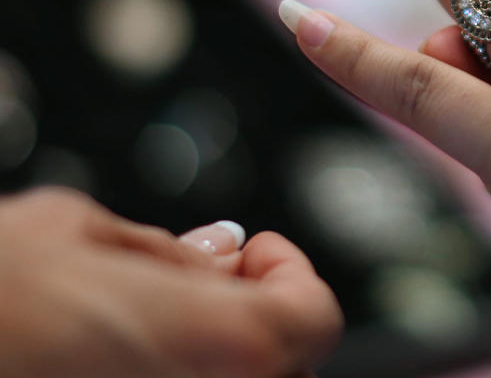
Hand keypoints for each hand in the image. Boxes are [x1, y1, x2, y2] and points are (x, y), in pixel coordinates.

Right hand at [0, 187, 341, 377]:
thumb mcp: (69, 234)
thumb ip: (163, 249)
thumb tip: (218, 248)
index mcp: (217, 344)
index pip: (314, 317)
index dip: (291, 274)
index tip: (253, 250)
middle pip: (282, 361)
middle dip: (253, 313)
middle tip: (201, 281)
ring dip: (216, 352)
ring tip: (146, 320)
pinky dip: (178, 375)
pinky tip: (118, 356)